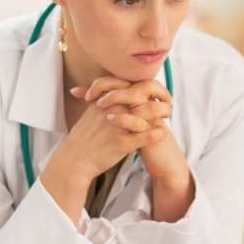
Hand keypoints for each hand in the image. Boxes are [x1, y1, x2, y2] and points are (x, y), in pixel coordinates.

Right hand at [69, 77, 185, 183]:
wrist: (75, 159)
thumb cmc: (84, 136)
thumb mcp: (91, 111)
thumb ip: (104, 98)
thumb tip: (116, 89)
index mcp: (107, 99)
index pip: (132, 84)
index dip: (148, 86)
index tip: (156, 92)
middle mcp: (113, 108)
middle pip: (144, 93)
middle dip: (160, 96)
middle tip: (168, 103)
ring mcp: (119, 125)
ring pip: (150, 111)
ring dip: (163, 111)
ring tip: (168, 115)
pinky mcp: (123, 143)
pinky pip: (147, 135)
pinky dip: (159, 133)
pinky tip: (164, 132)